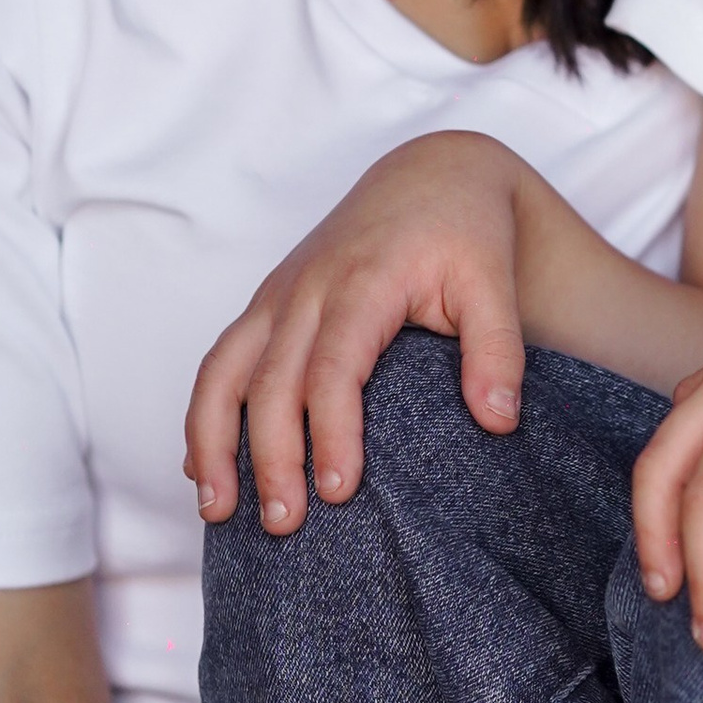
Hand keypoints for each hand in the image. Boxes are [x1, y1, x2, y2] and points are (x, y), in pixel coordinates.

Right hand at [187, 133, 527, 534]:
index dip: (330, 431)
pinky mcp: (266, 306)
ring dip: (212, 442)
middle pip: (270, 381)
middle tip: (285, 525)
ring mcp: (277, 297)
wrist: (429, 176)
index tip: (338, 491)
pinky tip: (203, 472)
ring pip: (223, 371)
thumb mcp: (494, 282)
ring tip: (217, 510)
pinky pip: (221, 363)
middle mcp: (305, 289)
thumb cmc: (463, 233)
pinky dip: (205, 418)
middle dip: (270, 456)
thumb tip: (498, 420)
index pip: (333, 367)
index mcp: (361, 282)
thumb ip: (497, 349)